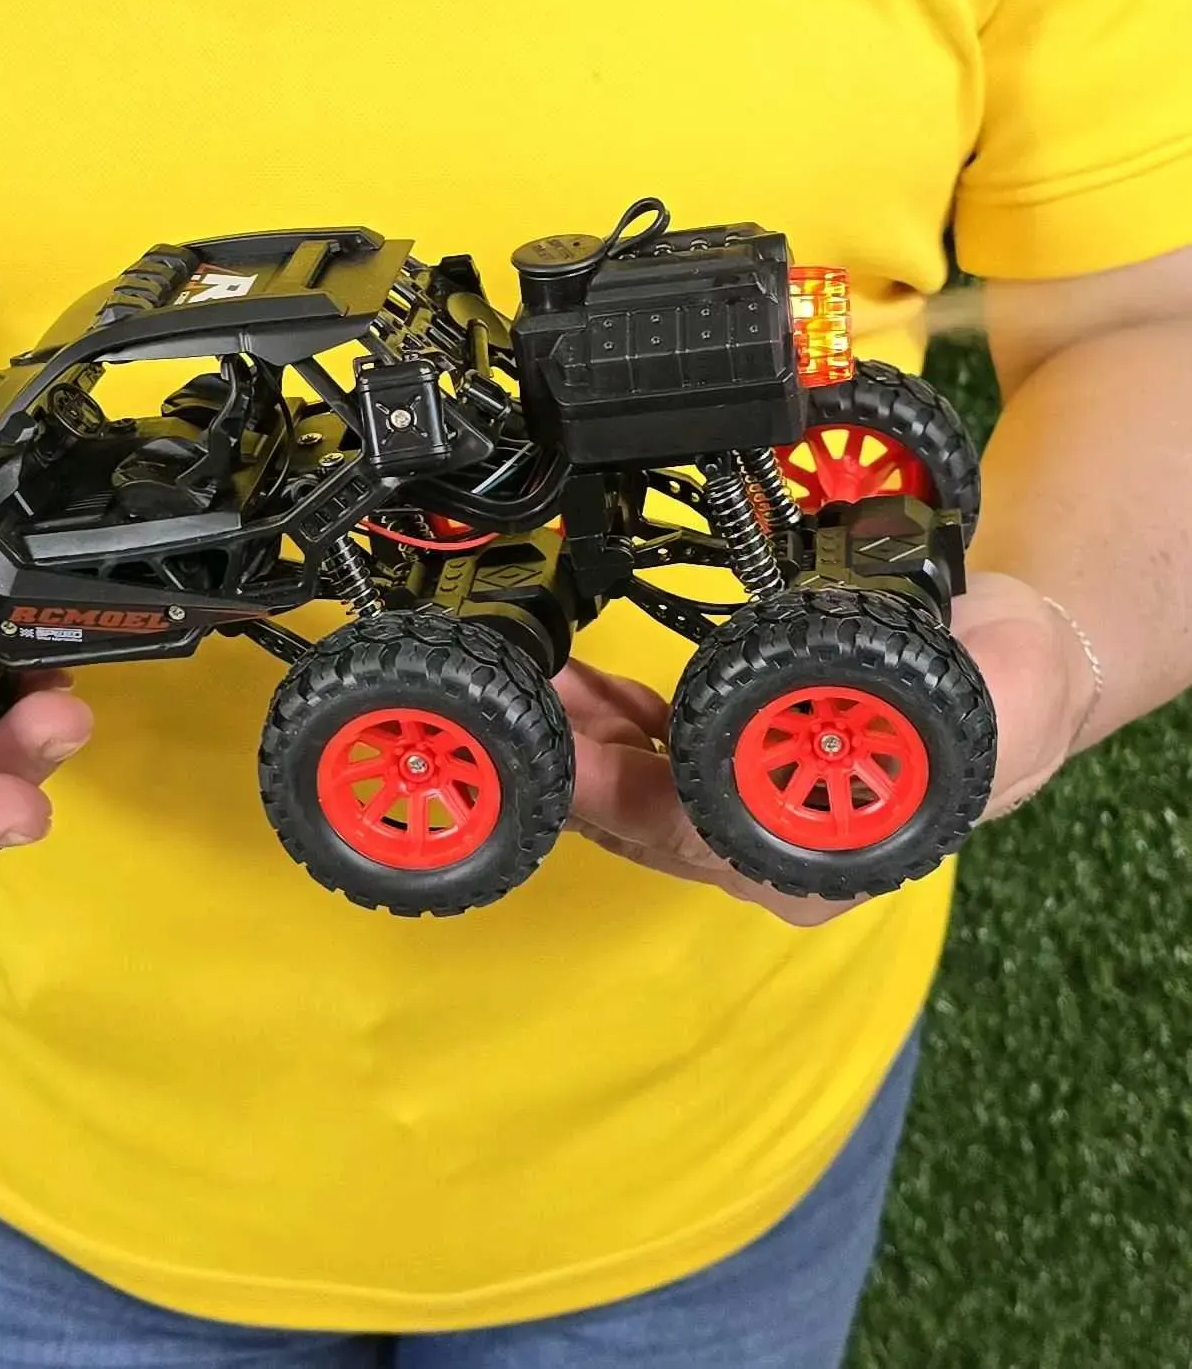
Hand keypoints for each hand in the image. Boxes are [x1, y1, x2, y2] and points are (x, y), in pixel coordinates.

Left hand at [560, 572, 1094, 926]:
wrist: (1012, 662)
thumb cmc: (1012, 689)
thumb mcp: (1002, 696)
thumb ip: (948, 714)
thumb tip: (859, 719)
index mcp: (818, 858)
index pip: (691, 836)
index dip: (613, 793)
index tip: (549, 746)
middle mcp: (765, 857)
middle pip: (638, 818)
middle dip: (567, 759)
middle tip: (508, 694)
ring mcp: (741, 820)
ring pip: (632, 790)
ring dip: (577, 737)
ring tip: (528, 674)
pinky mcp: (730, 773)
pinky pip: (649, 758)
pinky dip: (610, 722)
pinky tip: (583, 687)